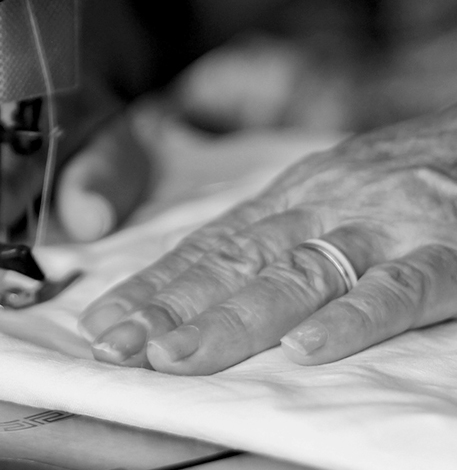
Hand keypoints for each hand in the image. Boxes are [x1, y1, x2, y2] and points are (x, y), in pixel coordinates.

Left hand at [79, 106, 456, 373]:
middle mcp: (324, 209)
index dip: (155, 286)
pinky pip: (397, 289)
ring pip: (300, 275)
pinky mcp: (444, 252)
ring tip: (178, 354)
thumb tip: (202, 276)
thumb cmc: (399, 172)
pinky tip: (309, 350)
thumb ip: (276, 233)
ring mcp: (381, 229)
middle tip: (119, 347)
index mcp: (293, 199)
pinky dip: (352, 320)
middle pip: (238, 264)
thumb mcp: (326, 192)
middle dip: (171, 307)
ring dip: (236, 319)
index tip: (104, 323)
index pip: (211, 247)